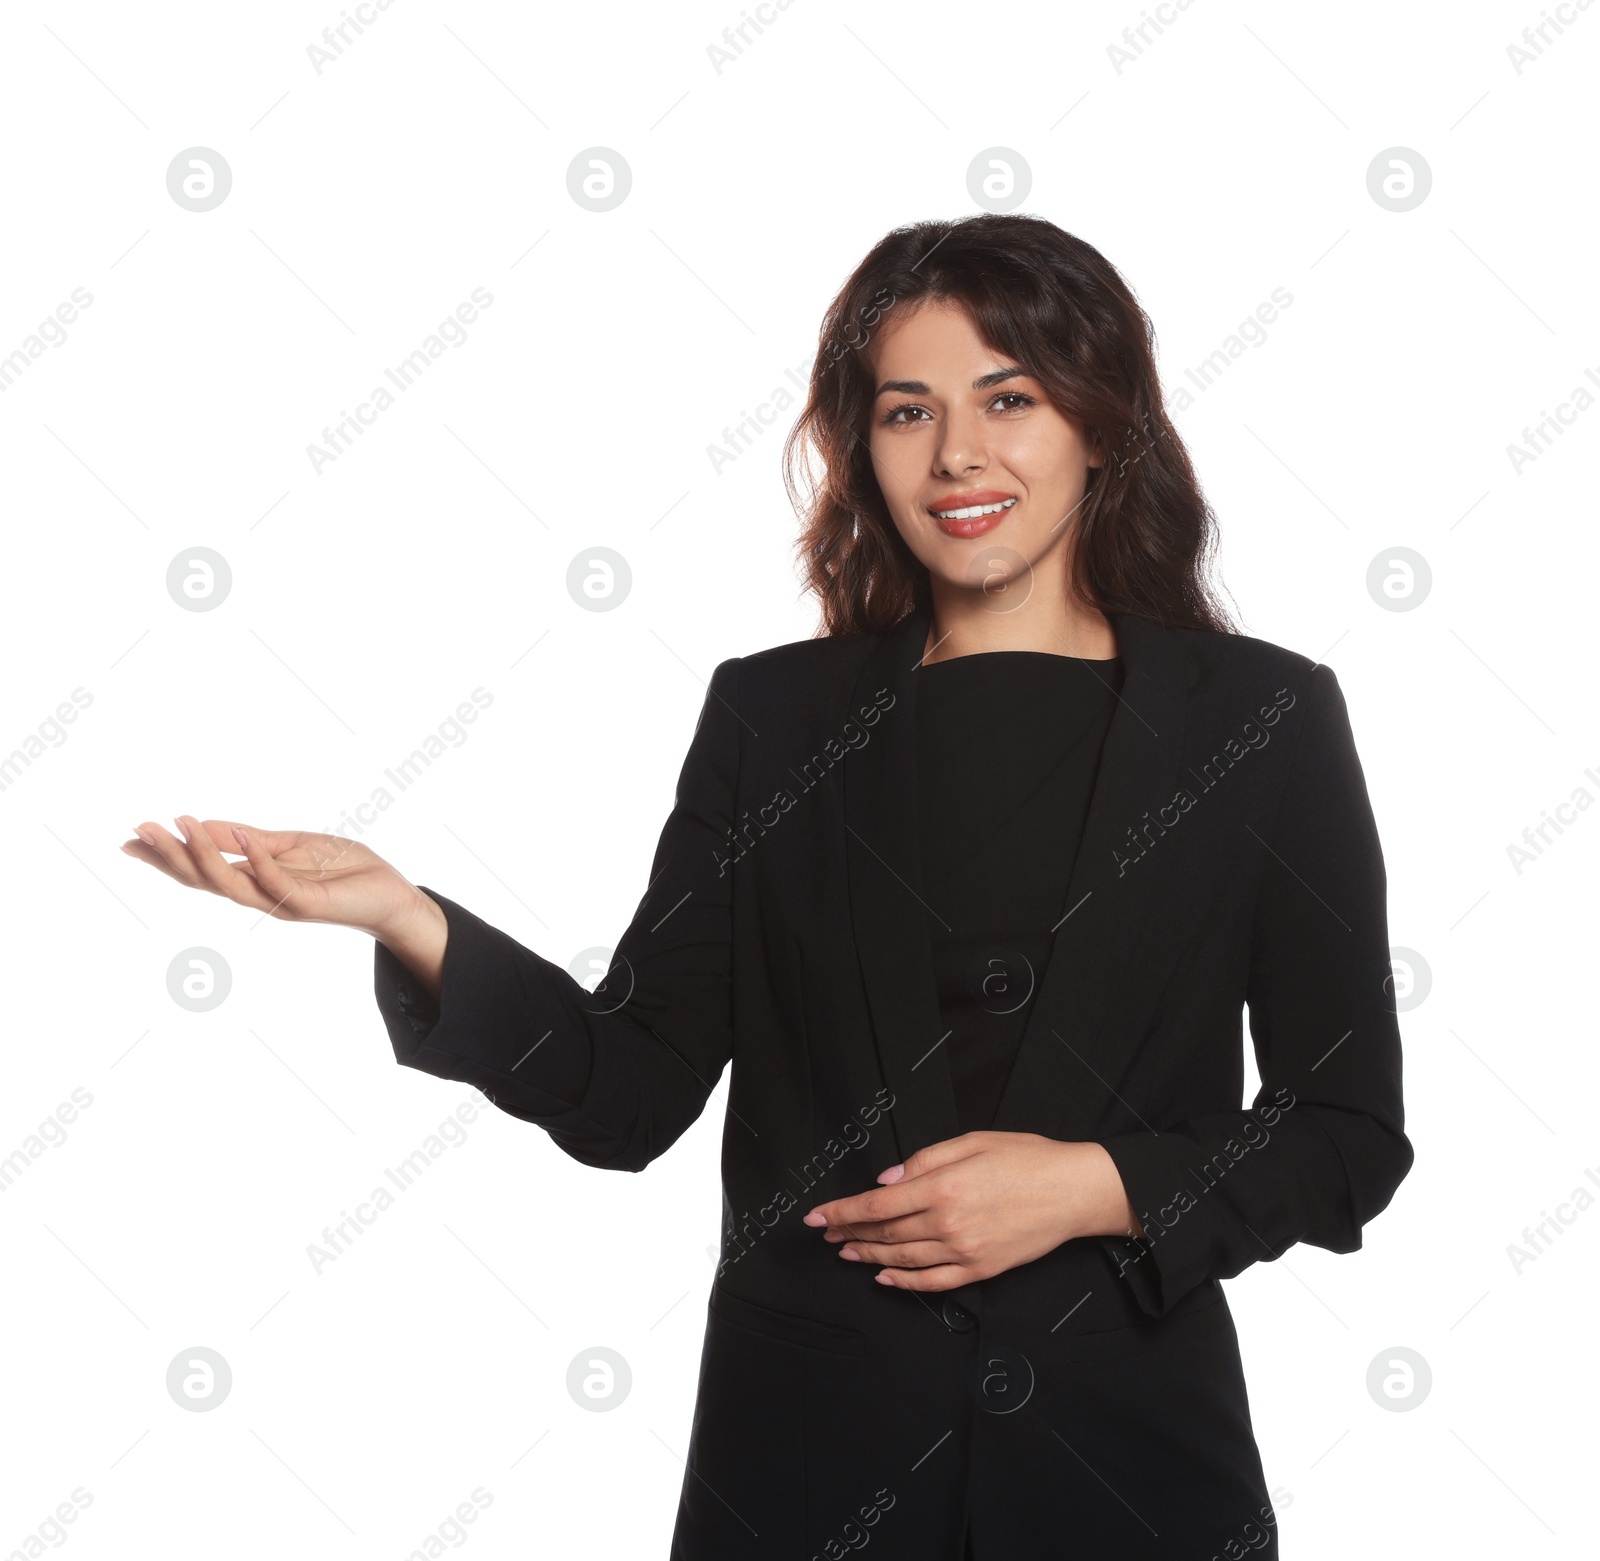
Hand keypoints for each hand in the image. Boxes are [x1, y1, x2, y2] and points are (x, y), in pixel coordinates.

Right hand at [120, 816, 438, 951]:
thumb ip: (249, 839)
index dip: (165, 857)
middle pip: (203, 880)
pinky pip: (275, 882)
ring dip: (204, 854)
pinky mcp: (307, 905)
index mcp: (253, 880)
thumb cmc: (342, 870)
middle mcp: (260, 895)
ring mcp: (281, 903)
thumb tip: (204, 826)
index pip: (200, 870)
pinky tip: (240, 836)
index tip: (129, 840)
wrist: (390, 894)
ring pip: (230, 885)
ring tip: (182, 823)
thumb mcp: (290, 845)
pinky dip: (256, 859)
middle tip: (140, 830)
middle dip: (170, 856)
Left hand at [801, 1132, 1141, 1291]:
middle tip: (827, 1234)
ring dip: (868, 1257)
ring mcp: (964, 1251)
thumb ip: (923, 1160)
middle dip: (849, 1233)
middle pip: (884, 1233)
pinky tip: (885, 1278)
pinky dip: (904, 1282)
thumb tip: (886, 1181)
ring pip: (902, 1259)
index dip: (841, 1212)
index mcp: (943, 1186)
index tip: (816, 1216)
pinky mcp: (981, 1269)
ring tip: (846, 1253)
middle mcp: (948, 1223)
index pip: (876, 1205)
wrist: (1074, 1190)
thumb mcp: (971, 1141)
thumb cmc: (1026, 1158)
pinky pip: (933, 1281)